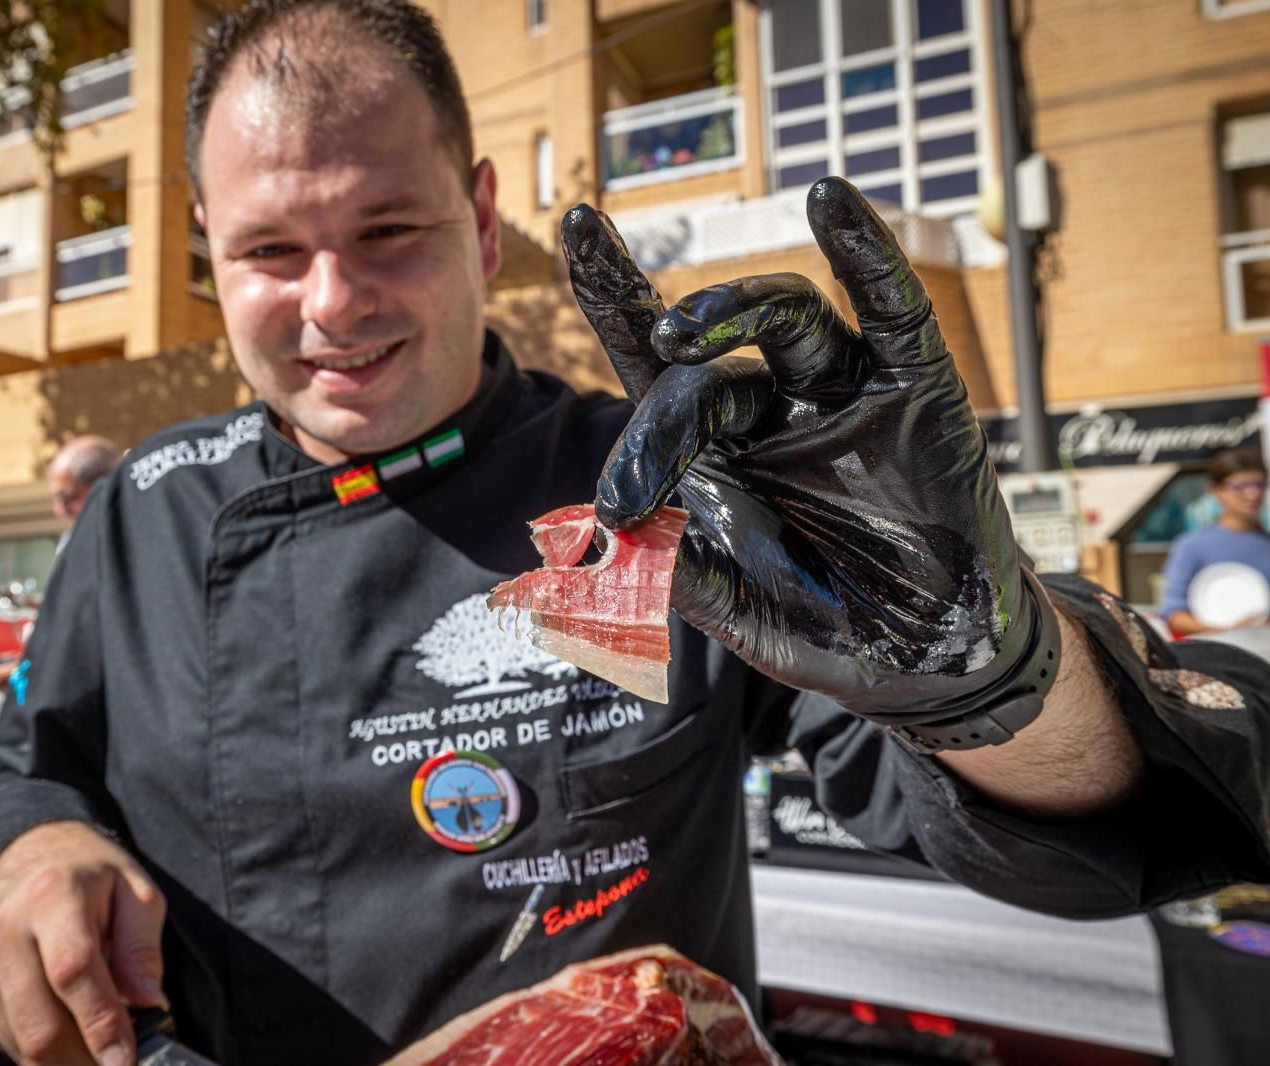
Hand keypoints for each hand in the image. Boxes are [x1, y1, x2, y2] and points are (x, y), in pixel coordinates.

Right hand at [0, 821, 167, 1065]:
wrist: (25, 857)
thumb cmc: (88, 878)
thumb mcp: (135, 891)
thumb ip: (142, 948)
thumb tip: (148, 1003)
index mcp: (51, 896)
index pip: (72, 971)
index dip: (101, 1024)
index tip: (124, 1060)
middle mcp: (2, 931)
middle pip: (41, 1027)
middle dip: (85, 1060)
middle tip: (119, 1060)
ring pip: (23, 1046)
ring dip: (67, 1056)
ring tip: (94, 1032)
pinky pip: (5, 1043)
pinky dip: (39, 1049)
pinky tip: (59, 1015)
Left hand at [562, 178, 1055, 741]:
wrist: (929, 661)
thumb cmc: (825, 627)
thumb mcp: (736, 611)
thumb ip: (677, 573)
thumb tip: (619, 536)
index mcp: (716, 451)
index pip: (654, 364)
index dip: (615, 295)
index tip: (574, 224)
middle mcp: (771, 408)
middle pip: (704, 369)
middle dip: (659, 421)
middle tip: (628, 495)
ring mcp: (843, 395)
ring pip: (785, 320)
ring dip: (729, 310)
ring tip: (679, 335)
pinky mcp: (918, 393)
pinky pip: (894, 312)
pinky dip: (867, 254)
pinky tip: (829, 200)